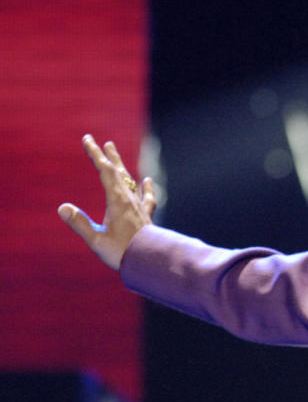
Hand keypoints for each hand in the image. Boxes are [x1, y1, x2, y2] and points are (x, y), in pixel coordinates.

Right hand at [58, 134, 156, 270]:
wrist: (151, 262)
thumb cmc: (122, 253)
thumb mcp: (96, 240)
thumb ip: (79, 223)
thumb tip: (62, 208)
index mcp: (118, 201)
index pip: (105, 171)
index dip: (96, 154)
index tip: (88, 139)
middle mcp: (130, 200)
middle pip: (118, 172)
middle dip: (107, 156)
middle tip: (101, 142)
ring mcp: (140, 207)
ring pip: (130, 181)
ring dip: (121, 166)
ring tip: (115, 153)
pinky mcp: (147, 216)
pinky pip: (147, 197)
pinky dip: (146, 187)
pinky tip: (148, 180)